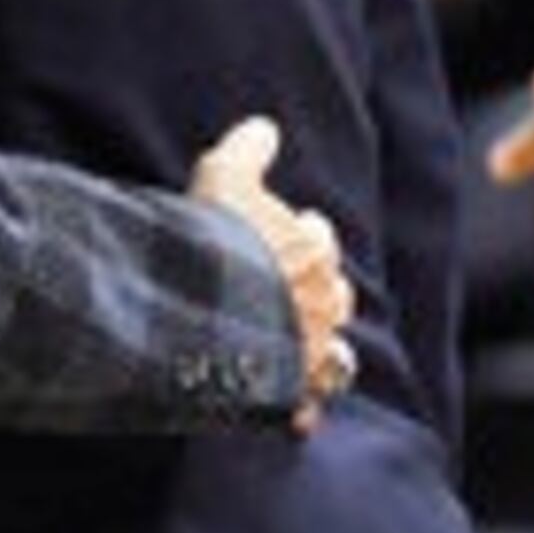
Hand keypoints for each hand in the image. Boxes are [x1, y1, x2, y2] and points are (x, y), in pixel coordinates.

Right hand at [186, 118, 356, 434]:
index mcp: (311, 254)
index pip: (318, 238)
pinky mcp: (289, 396)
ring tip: (304, 345)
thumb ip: (245, 152)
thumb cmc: (212, 241)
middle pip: (332, 295)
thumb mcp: (221, 178)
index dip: (304, 233)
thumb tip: (265, 126)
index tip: (291, 228)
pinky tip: (291, 406)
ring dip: (323, 349)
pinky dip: (301, 406)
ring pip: (334, 355)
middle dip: (318, 289)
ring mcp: (307, 354)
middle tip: (293, 285)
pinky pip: (306, 406)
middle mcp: (320, 306)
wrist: (199, 311)